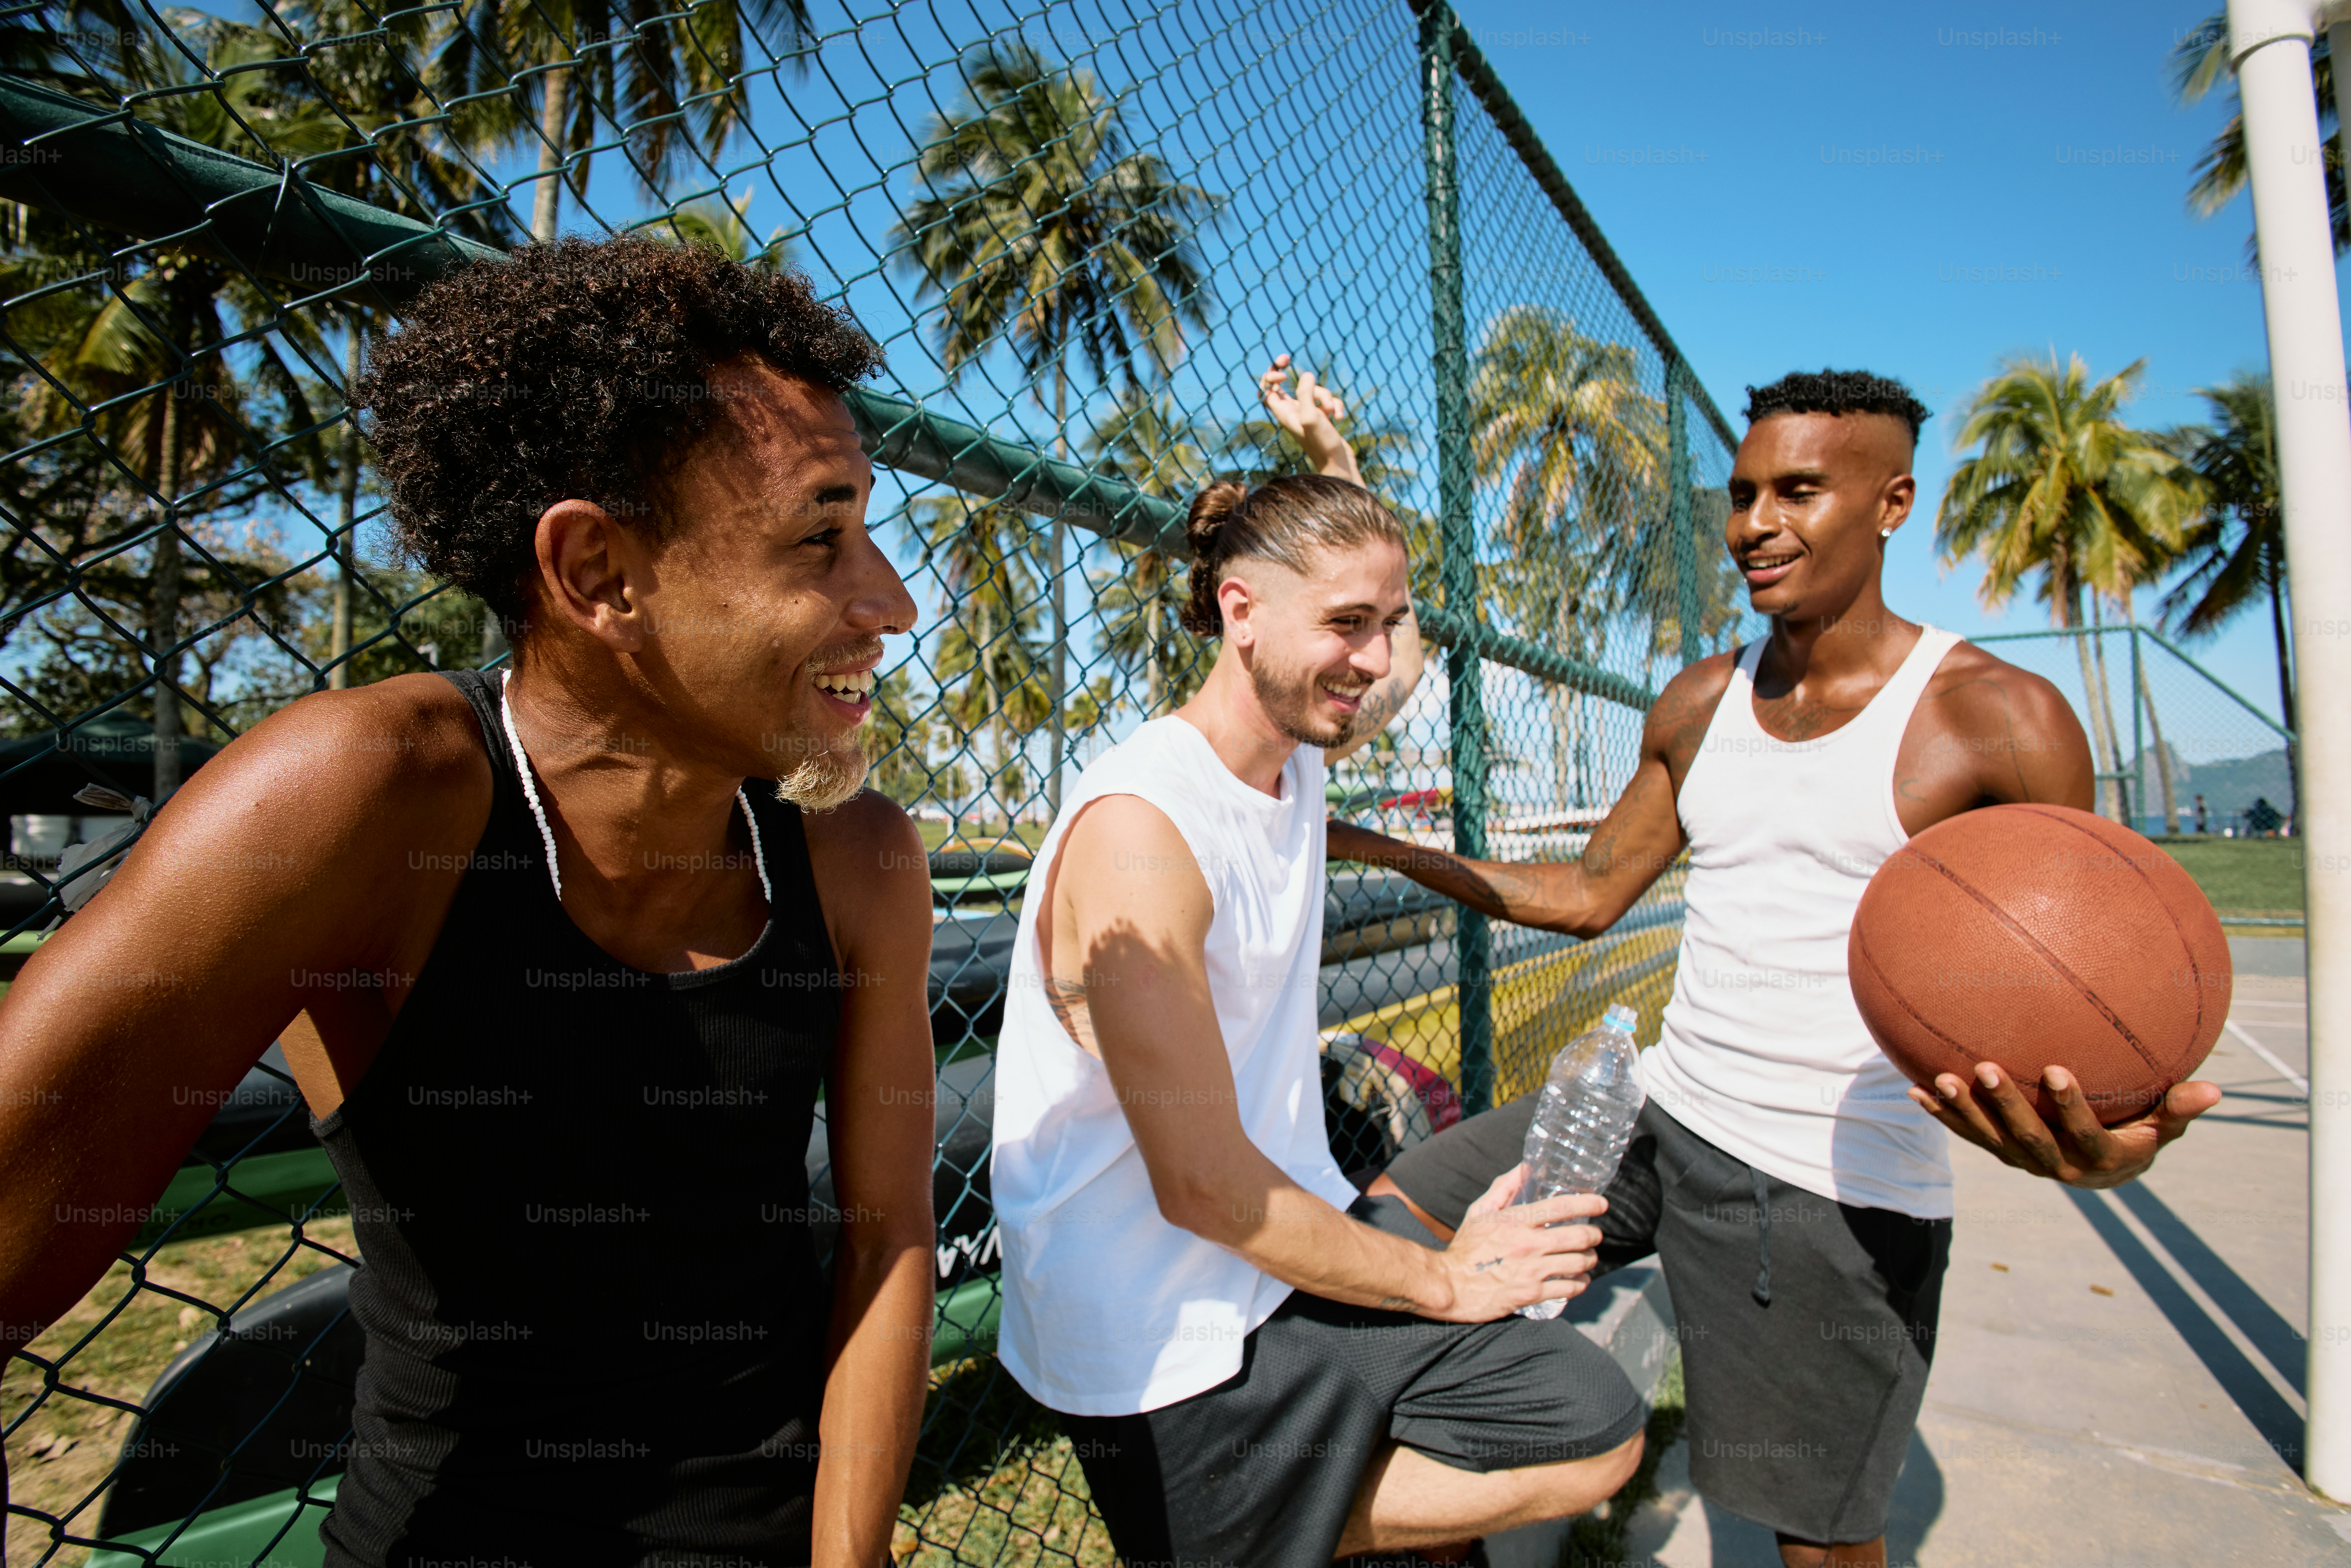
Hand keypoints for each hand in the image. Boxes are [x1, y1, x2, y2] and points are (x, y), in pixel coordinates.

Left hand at [1257, 353, 1361, 484]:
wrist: (1339, 464)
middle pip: (1283, 385)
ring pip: (1313, 391)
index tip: (1283, 373)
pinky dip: (1334, 405)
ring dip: (1324, 395)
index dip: (1268, 376)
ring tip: (1330, 412)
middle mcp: (1292, 412)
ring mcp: (1308, 414)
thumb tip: (1306, 375)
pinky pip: (1327, 401)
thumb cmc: (1322, 444)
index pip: (1266, 391)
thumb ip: (1306, 394)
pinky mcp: (1322, 417)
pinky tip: (1338, 417)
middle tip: (1286, 357)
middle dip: (1289, 373)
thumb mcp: (1311, 416)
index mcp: (1283, 413)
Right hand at [1425, 1164, 1605, 1320]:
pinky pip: (1568, 1289)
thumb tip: (1525, 1167)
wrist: (1450, 1285)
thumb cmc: (1466, 1247)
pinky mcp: (1532, 1294)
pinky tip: (1579, 1281)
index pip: (1561, 1207)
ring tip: (1588, 1258)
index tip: (1602, 1204)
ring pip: (1578, 1263)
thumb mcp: (1480, 1211)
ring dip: (1590, 1260)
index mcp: (1516, 1221)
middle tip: (1594, 1235)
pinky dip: (1580, 1284)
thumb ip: (1504, 1188)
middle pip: (1578, 1237)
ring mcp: (1531, 1271)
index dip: (1588, 1204)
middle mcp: (1528, 1244)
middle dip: (1593, 1235)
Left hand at [1908, 1063, 2220, 1189]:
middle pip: (2027, 1138)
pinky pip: (1969, 1135)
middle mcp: (2057, 1164)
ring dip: (1963, 1111)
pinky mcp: (2001, 1151)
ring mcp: (2024, 1160)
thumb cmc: (2139, 1134)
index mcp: (2098, 1158)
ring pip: (1990, 1139)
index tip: (2055, 1070)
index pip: (2082, 1132)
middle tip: (1983, 1066)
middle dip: (2004, 1104)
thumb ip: (2180, 1110)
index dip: (2069, 1105)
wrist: (2106, 1170)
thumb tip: (2214, 1089)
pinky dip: (1943, 1116)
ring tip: (1937, 1081)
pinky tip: (1915, 1090)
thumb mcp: (2163, 1127)